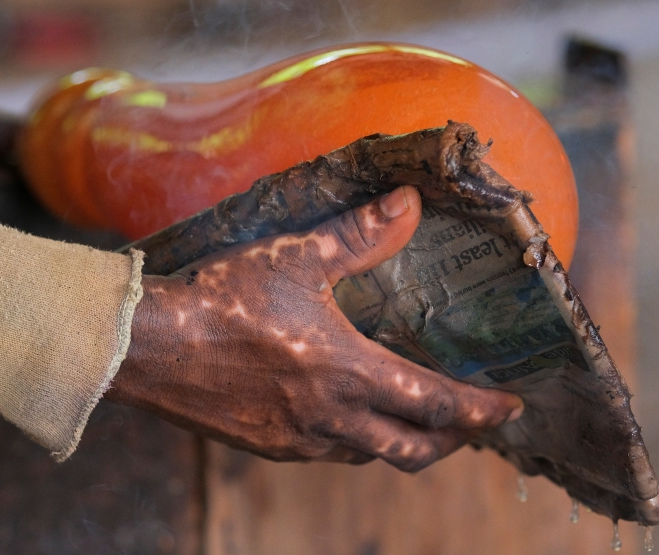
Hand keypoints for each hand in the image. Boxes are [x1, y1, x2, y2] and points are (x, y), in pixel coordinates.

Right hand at [106, 186, 523, 471]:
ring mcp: (297, 440)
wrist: (148, 347)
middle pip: (413, 449)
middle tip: (472, 423)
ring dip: (404, 442)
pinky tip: (346, 416)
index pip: (436, 404)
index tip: (510, 408)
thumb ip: (359, 234)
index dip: (480, 410)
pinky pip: (329, 453)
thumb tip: (409, 203)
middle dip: (453, 440)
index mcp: (348, 373)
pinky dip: (356, 440)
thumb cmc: (222, 299)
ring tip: (415, 418)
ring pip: (370, 455)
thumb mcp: (296, 256)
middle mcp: (331, 417)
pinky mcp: (266, 446)